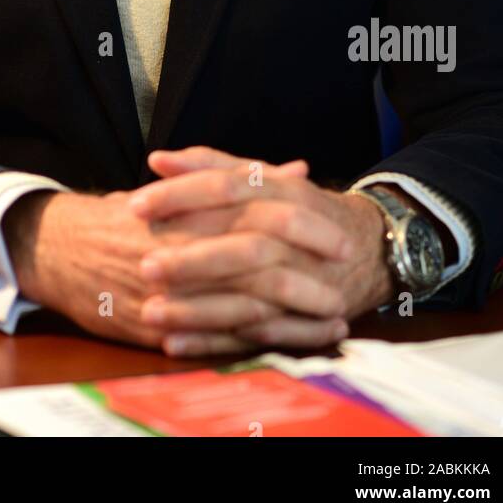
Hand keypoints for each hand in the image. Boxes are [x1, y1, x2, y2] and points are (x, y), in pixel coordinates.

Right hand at [2, 158, 312, 351]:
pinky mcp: (157, 326)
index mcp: (189, 206)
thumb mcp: (181, 187)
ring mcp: (169, 290)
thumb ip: (241, 178)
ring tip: (334, 320)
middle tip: (346, 283)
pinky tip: (291, 342)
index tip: (340, 236)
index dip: (303, 225)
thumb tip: (297, 168)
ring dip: (293, 317)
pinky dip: (257, 341)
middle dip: (307, 276)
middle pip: (255, 261)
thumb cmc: (129, 215)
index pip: (256, 211)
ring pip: (240, 306)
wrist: (57, 247)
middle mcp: (181, 246)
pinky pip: (214, 339)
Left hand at [126, 146, 394, 356]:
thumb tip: (158, 159)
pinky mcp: (298, 318)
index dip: (180, 195)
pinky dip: (217, 341)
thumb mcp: (261, 178)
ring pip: (250, 296)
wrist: (367, 247)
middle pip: (241, 245)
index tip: (136, 205)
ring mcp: (301, 279)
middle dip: (192, 258)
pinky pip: (257, 333)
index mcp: (279, 191)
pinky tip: (176, 343)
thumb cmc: (298, 207)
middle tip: (144, 266)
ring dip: (200, 307)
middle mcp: (292, 235)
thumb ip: (210, 164)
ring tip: (152, 313)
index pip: (226, 188)